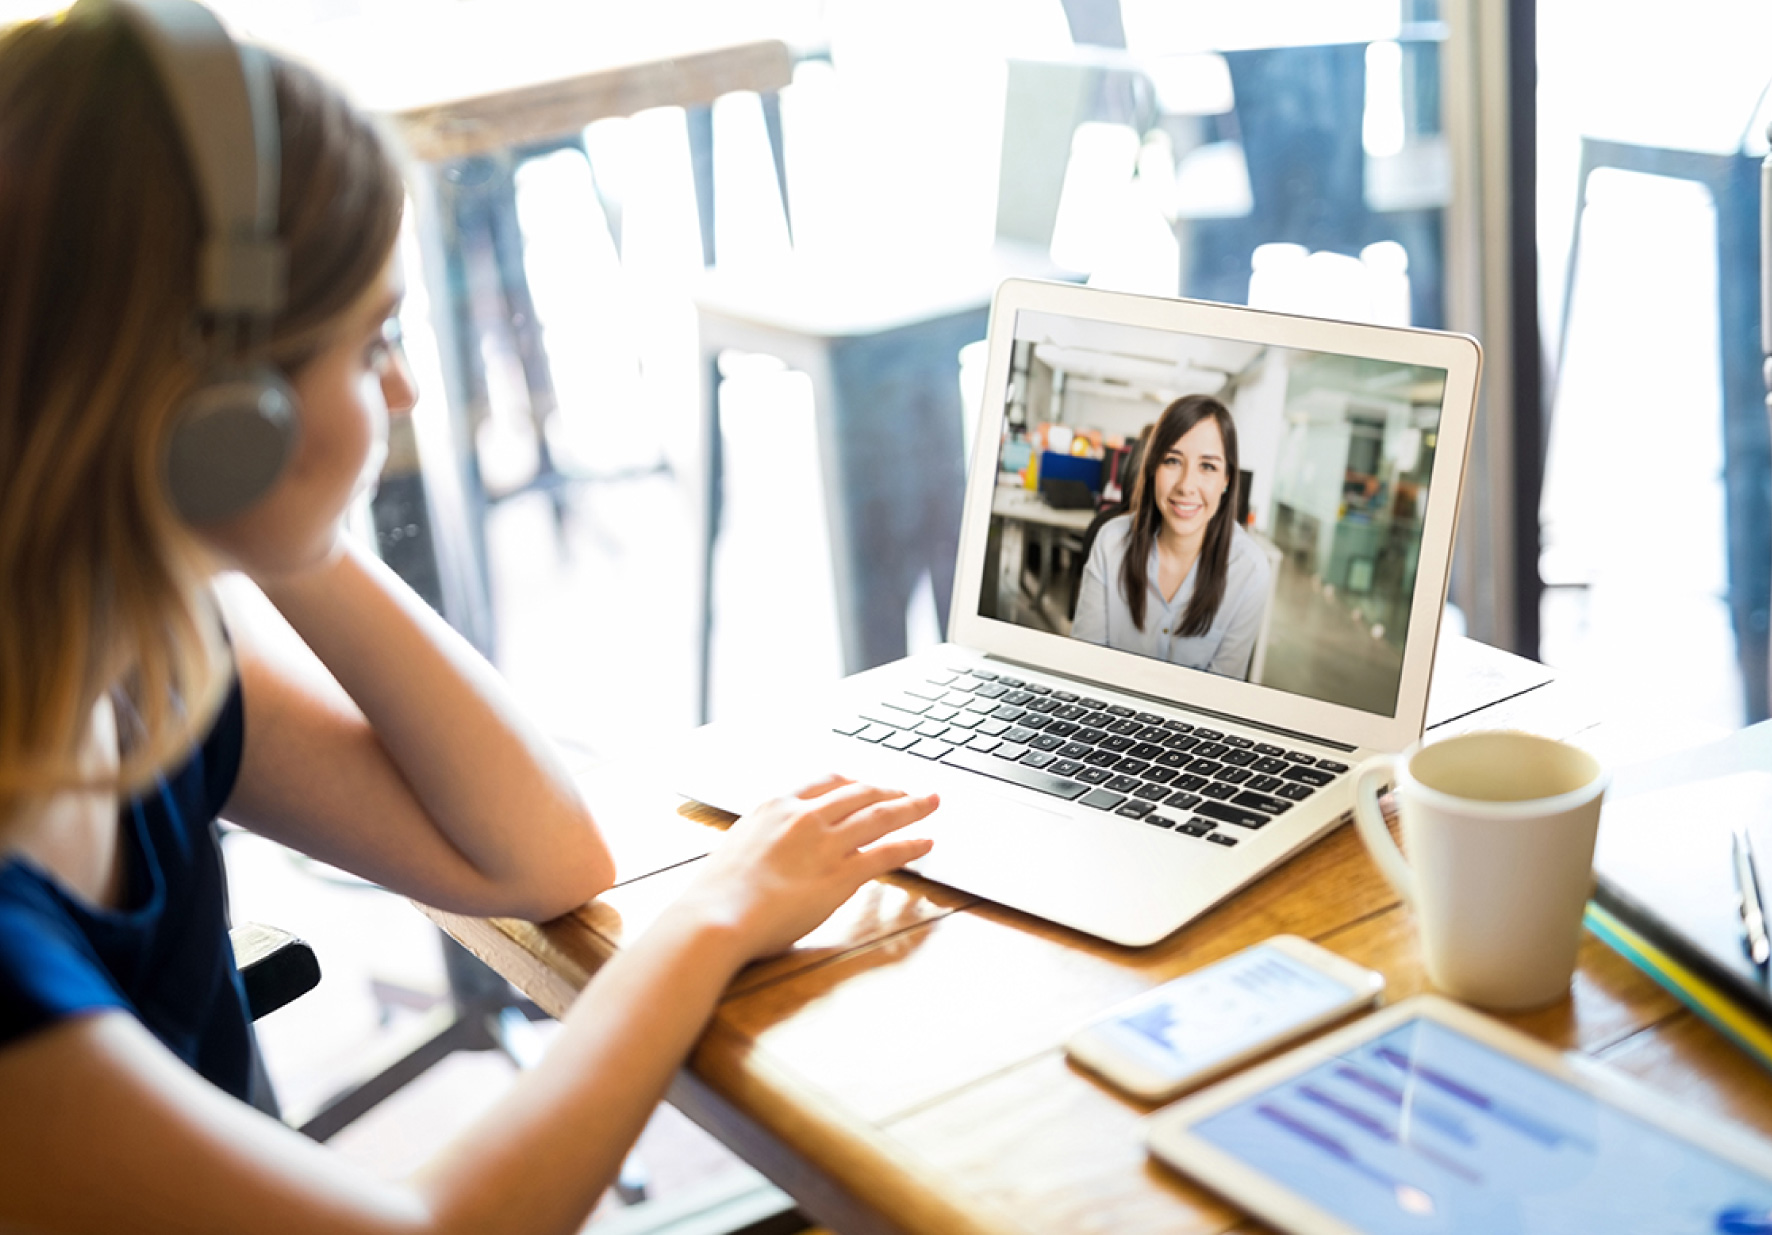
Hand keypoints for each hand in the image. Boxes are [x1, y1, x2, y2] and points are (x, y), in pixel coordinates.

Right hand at [674, 775, 938, 959]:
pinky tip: (925, 843)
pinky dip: (910, 845)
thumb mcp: (739, 846)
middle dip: (889, 789)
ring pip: (879, 816)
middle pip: (860, 792)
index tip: (868, 785)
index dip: (854, 783)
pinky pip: (884, 853)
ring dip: (911, 807)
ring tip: (931, 803)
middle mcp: (805, 816)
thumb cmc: (718, 893)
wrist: (717, 916)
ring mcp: (825, 844)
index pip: (826, 782)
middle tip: (909, 791)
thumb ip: (766, 838)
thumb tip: (779, 847)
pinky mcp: (840, 875)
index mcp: (776, 805)